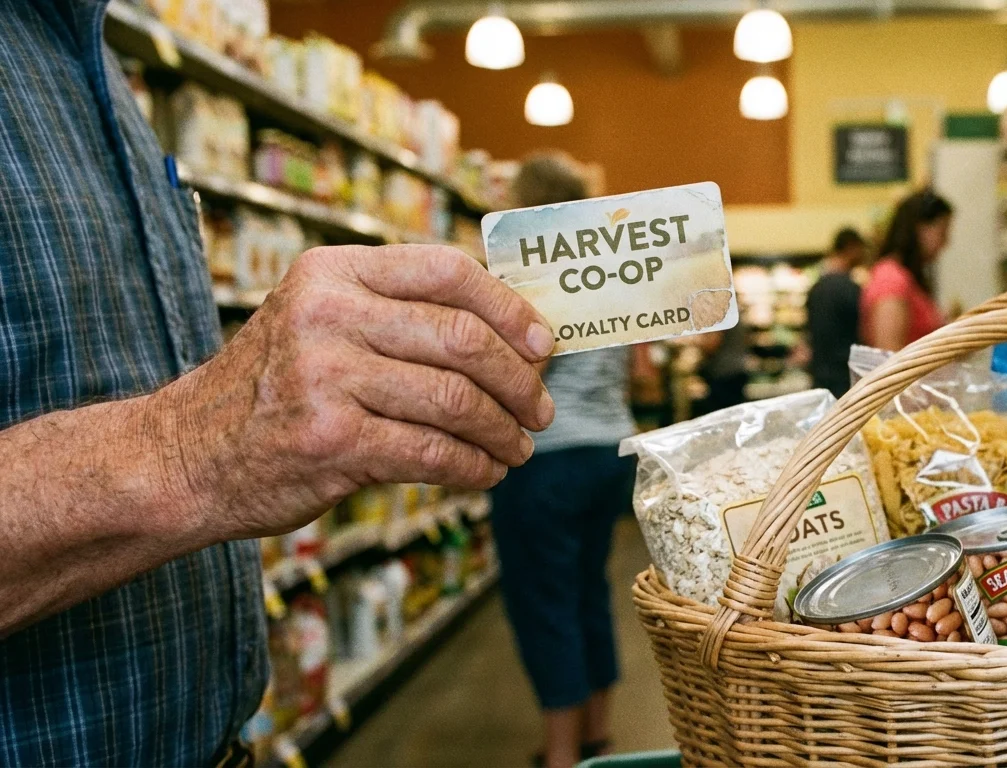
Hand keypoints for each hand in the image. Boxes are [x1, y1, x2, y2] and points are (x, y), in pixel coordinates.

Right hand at [150, 244, 555, 539]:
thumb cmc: (275, 389)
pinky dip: (473, 467)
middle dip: (519, 380)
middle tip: (540, 409)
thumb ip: (398, 314)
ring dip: (502, 431)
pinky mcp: (331, 443)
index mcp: (333, 272)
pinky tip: (484, 473)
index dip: (510, 308)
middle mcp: (327, 315)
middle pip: (463, 339)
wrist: (185, 456)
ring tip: (517, 447)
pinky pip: (433, 454)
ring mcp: (326, 378)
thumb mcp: (320, 321)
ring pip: (456, 401)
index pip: (448, 270)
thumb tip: (517, 336)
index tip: (543, 344)